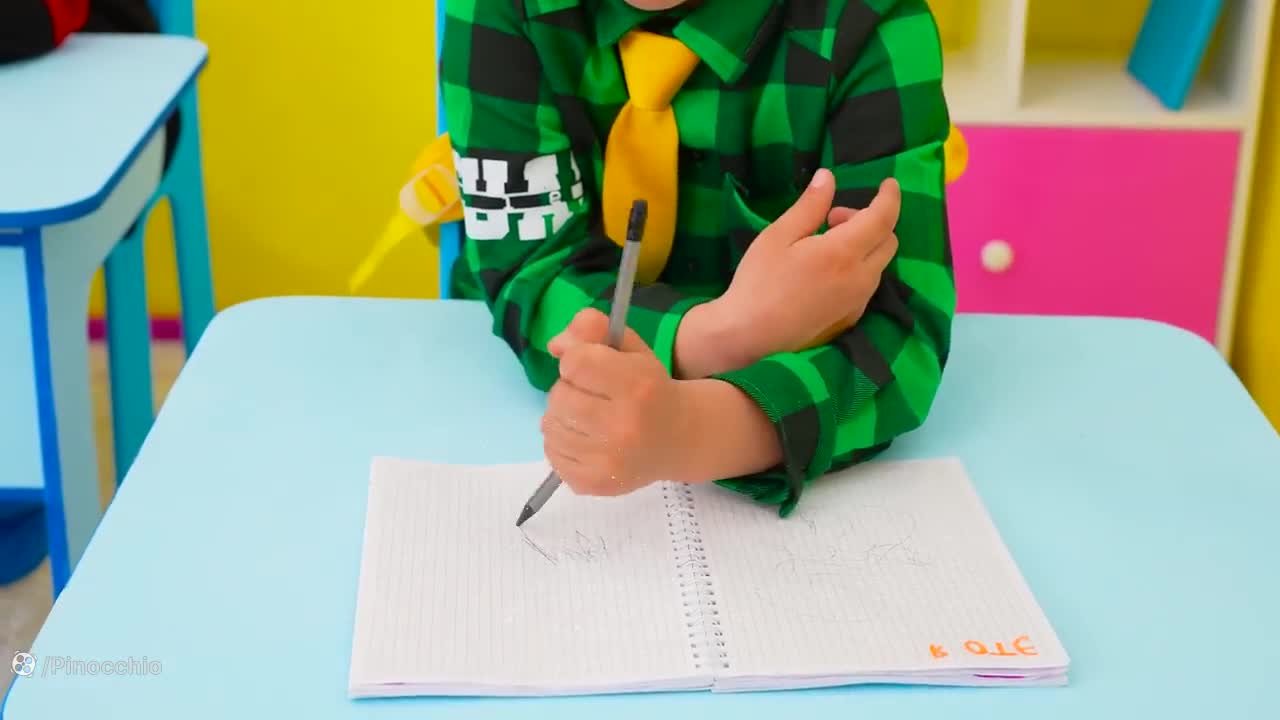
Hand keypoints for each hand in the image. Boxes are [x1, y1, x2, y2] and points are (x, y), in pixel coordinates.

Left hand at [543, 309, 694, 494]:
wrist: (679, 440)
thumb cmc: (651, 389)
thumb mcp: (631, 349)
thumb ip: (593, 330)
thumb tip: (556, 345)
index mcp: (637, 387)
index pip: (575, 363)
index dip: (578, 360)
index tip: (591, 368)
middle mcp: (623, 426)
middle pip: (559, 395)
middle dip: (569, 389)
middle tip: (591, 395)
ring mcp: (607, 461)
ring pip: (550, 425)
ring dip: (562, 416)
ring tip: (587, 416)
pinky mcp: (592, 483)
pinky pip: (551, 453)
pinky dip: (561, 442)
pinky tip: (585, 438)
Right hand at [678, 171, 899, 375]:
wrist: (750, 335)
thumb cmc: (760, 281)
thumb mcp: (779, 235)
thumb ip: (810, 205)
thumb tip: (828, 177)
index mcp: (844, 252)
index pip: (884, 217)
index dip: (890, 197)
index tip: (888, 183)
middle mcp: (861, 277)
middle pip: (888, 241)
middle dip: (870, 220)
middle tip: (832, 219)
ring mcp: (858, 301)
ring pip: (879, 264)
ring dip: (864, 246)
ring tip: (824, 246)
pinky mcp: (850, 318)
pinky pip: (867, 285)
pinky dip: (858, 269)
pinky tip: (825, 274)